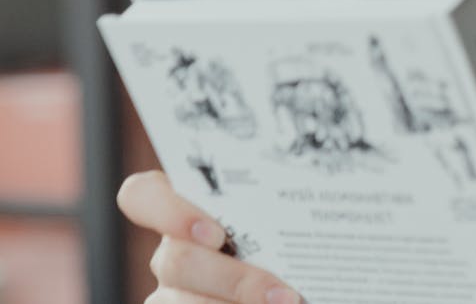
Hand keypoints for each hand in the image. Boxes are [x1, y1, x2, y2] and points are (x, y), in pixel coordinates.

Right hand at [117, 170, 302, 303]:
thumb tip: (318, 201)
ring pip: (179, 302)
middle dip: (235, 281)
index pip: (143, 195)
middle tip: (282, 294)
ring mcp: (169, 293)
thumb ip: (280, 210)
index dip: (168, 211)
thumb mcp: (285, 222)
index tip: (215, 233)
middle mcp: (171, 252)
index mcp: (190, 211)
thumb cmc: (293, 248)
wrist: (292, 286)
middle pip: (176, 261)